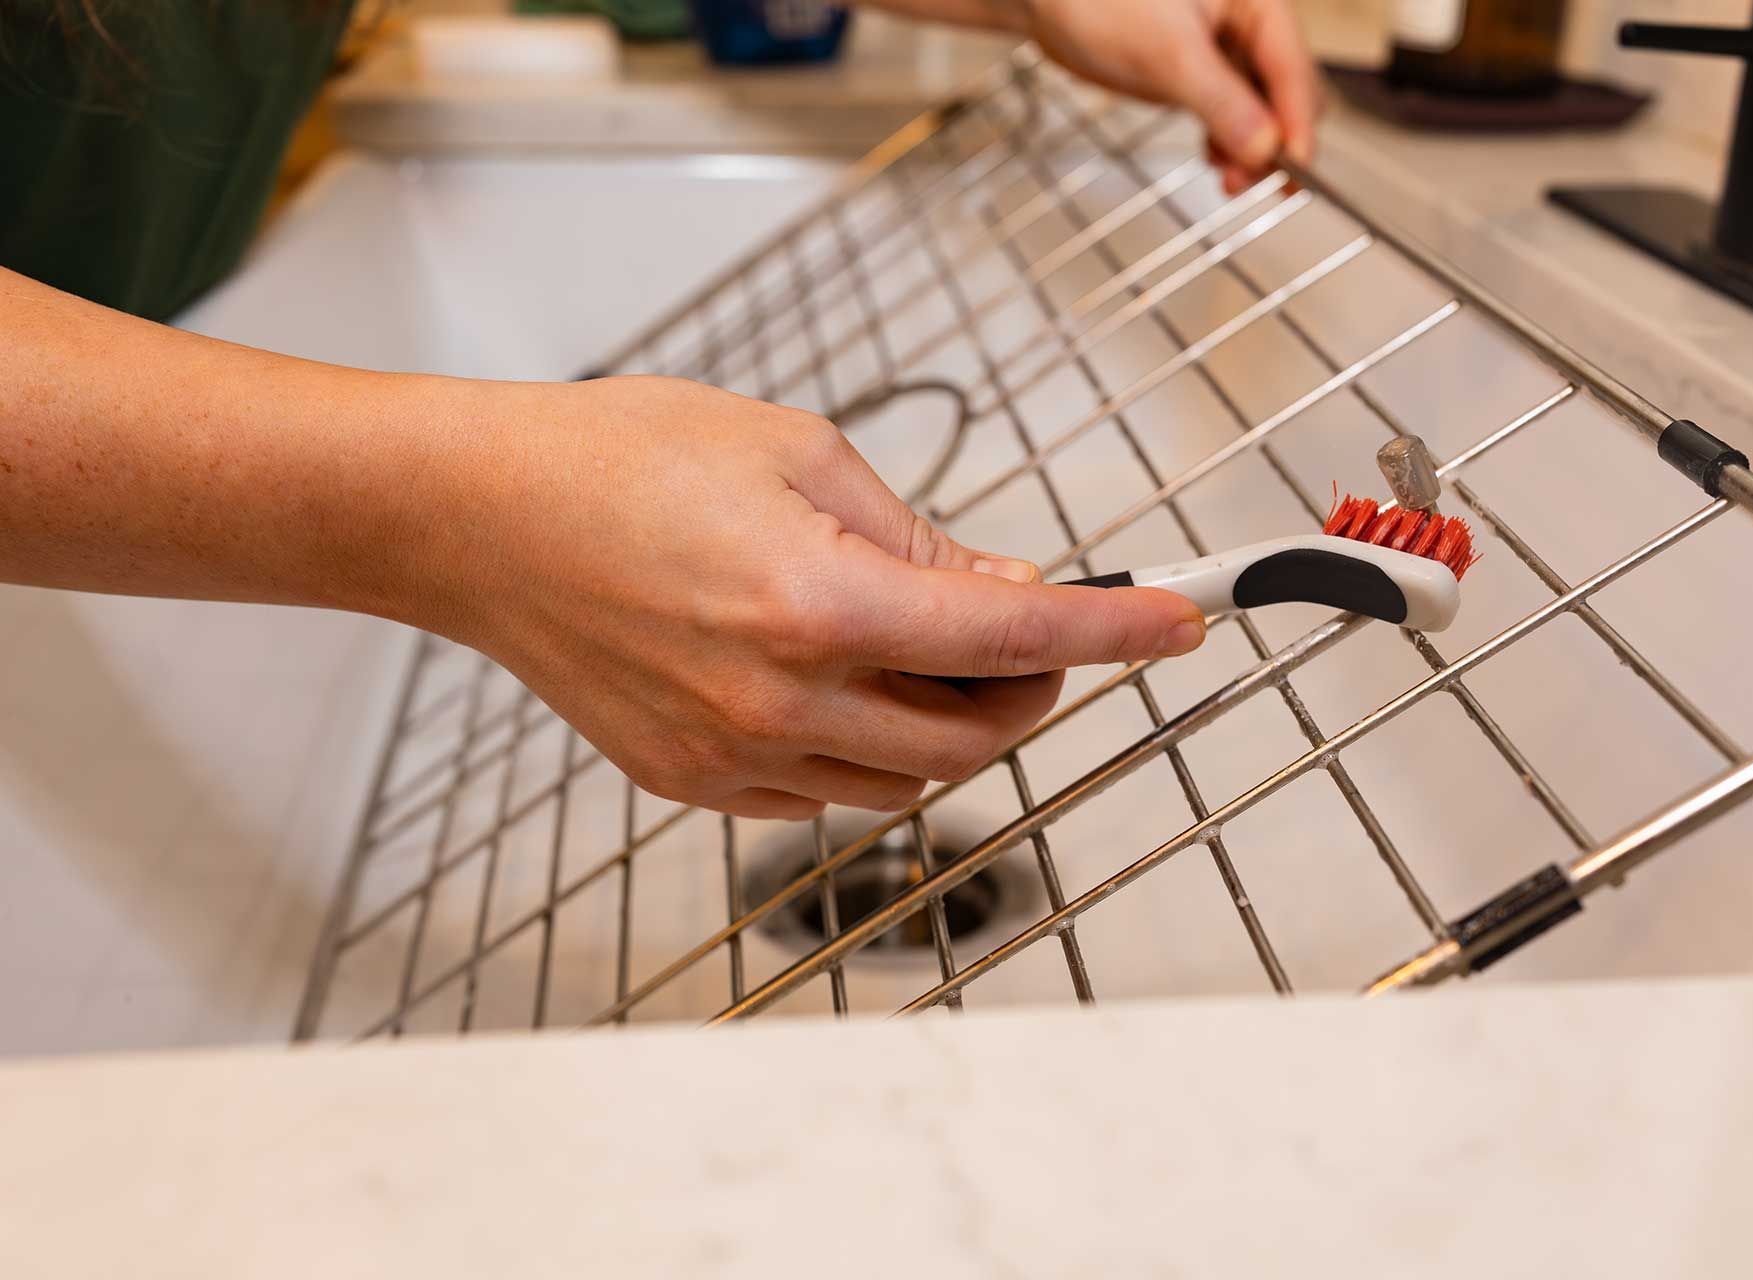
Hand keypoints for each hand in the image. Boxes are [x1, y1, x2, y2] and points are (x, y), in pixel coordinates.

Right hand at [413, 377, 1205, 819]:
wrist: (478, 519)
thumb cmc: (617, 458)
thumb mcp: (798, 452)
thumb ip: (917, 538)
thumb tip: (1003, 587)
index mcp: (820, 602)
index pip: (1014, 638)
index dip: (1113, 630)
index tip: (1175, 623)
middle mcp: (783, 700)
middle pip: (976, 736)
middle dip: (1034, 687)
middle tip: (1036, 632)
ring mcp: (734, 756)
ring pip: (908, 781)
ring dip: (948, 723)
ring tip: (920, 648)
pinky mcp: (694, 783)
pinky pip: (827, 794)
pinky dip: (866, 750)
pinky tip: (837, 684)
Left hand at [1021, 0, 1322, 192]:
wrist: (1048, 1)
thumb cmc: (1102, 1)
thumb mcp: (1168, 53)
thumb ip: (1220, 100)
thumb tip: (1266, 149)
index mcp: (1257, 3)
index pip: (1294, 70)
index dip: (1298, 126)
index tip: (1293, 174)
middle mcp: (1246, 24)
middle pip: (1285, 93)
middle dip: (1276, 141)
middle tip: (1252, 185)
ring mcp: (1223, 50)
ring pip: (1259, 109)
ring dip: (1252, 149)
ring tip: (1231, 183)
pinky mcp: (1197, 72)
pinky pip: (1229, 113)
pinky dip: (1227, 141)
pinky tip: (1217, 163)